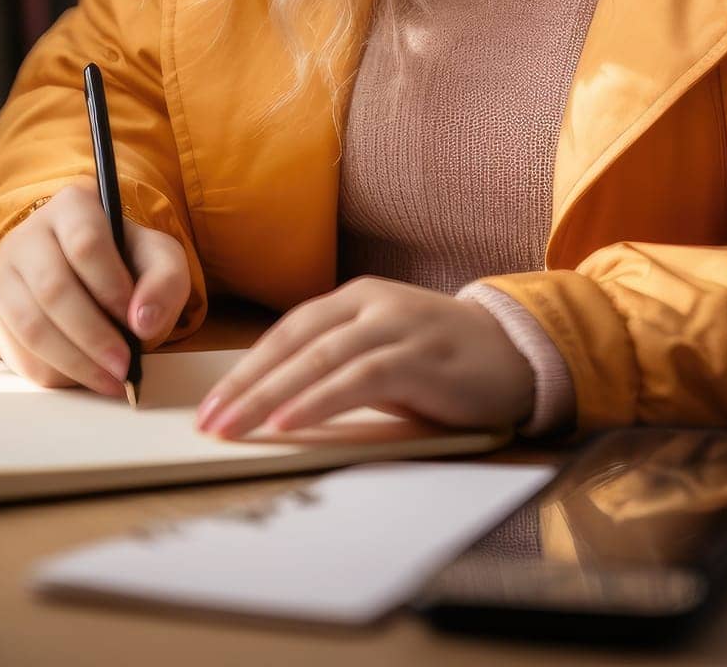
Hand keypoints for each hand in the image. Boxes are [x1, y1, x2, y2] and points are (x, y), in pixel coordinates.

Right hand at [0, 180, 189, 396]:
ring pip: (29, 324)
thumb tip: (142, 322)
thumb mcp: (161, 259)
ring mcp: (4, 273)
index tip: (136, 321)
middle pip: (53, 288)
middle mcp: (28, 234)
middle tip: (123, 367)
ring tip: (109, 381)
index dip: (111, 288)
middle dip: (92, 336)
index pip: (85, 243)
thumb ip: (165, 281)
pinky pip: (15, 351)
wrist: (92, 271)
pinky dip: (51, 373)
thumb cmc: (129, 261)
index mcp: (72, 207)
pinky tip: (83, 379)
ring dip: (72, 362)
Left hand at [194, 276, 535, 437]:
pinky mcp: (419, 356)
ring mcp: (397, 326)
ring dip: (270, 395)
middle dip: (246, 385)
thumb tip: (272, 401)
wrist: (518, 352)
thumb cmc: (442, 361)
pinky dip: (319, 401)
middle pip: (294, 344)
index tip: (211, 405)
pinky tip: (289, 423)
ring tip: (235, 427)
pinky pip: (358, 378)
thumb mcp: (383, 353)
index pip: (287, 332)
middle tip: (208, 422)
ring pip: (319, 358)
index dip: (245, 368)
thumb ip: (337, 364)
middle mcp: (372, 304)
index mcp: (356, 299)